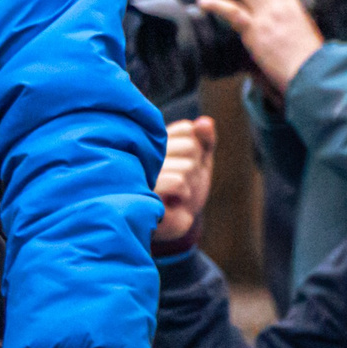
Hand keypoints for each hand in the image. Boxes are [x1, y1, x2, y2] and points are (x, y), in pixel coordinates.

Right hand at [152, 118, 216, 253]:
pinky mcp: (144, 192)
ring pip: (187, 166)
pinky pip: (178, 182)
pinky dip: (184, 194)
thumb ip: (204, 140)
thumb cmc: (183, 190)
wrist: (168, 225)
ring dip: (190, 183)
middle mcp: (142, 152)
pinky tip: (173, 202)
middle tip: (181, 181)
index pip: (187, 130)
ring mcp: (141, 171)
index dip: (195, 148)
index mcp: (151, 140)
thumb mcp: (198, 162)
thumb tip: (204, 122)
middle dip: (194, 166)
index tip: (183, 162)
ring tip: (177, 193)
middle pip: (190, 146)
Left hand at [199, 0, 325, 94]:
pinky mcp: (255, 30)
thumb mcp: (305, 29)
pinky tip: (204, 2)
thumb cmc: (309, 57)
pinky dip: (214, 3)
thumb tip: (281, 13)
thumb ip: (291, 17)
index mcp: (293, 5)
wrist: (311, 72)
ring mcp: (266, 16)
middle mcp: (279, 6)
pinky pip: (230, 10)